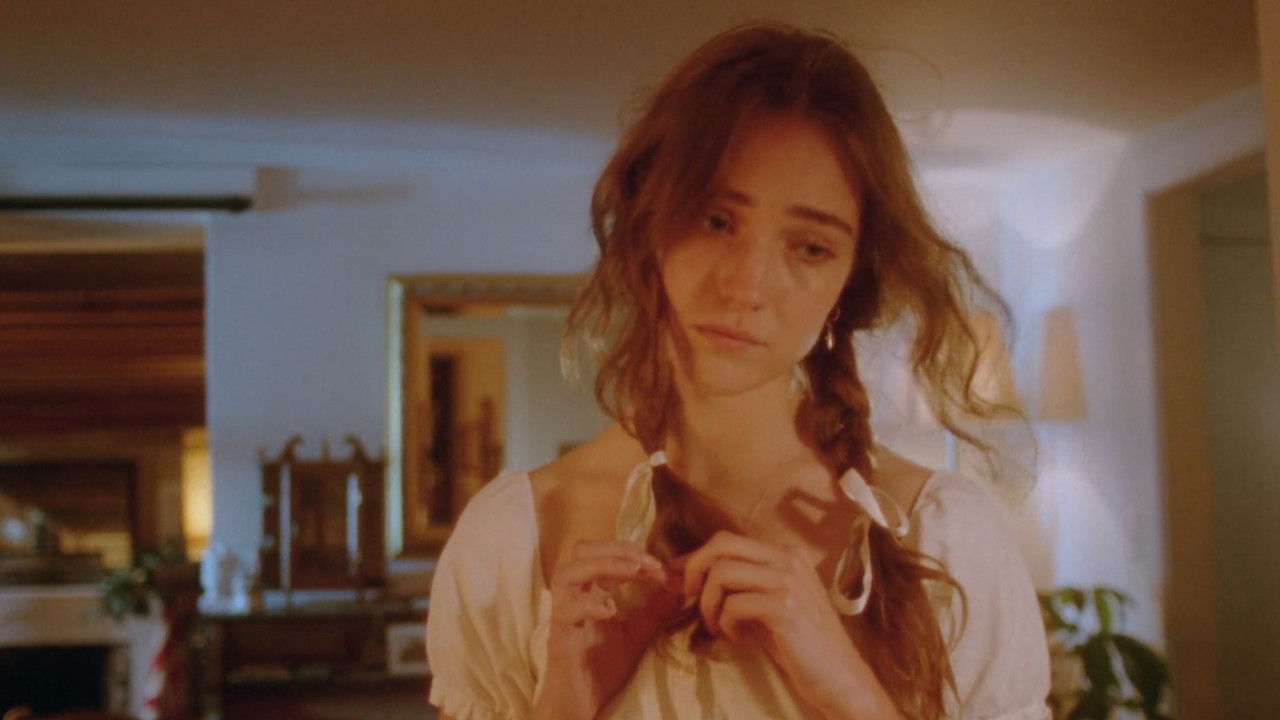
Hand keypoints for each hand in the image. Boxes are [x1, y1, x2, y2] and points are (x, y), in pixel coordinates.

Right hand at [533, 540, 681, 719]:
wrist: (580, 706)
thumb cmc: (601, 669)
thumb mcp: (636, 635)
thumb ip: (654, 612)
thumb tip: (679, 586)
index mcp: (588, 592)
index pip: (601, 552)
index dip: (630, 551)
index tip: (659, 567)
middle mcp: (572, 598)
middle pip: (580, 550)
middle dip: (616, 549)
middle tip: (646, 564)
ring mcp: (563, 617)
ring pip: (566, 573)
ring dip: (602, 566)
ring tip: (631, 574)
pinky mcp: (560, 640)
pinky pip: (565, 611)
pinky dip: (588, 604)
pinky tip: (610, 611)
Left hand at [681, 531, 902, 719]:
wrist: (839, 677)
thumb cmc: (800, 643)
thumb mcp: (768, 605)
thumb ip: (739, 586)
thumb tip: (690, 574)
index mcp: (786, 554)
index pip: (728, 540)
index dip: (697, 559)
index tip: (681, 581)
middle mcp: (788, 559)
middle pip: (722, 544)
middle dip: (694, 569)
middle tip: (690, 598)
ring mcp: (788, 581)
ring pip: (723, 572)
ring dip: (709, 603)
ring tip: (717, 626)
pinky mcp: (785, 607)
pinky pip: (734, 604)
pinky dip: (725, 623)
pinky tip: (738, 639)